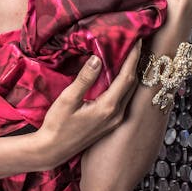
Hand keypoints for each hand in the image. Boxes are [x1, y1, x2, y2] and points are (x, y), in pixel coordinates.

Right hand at [37, 42, 140, 167]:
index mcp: (108, 107)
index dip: (133, 57)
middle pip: (133, 84)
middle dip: (136, 63)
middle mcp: (117, 115)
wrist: (53, 150)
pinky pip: (124, 99)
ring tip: (131, 56)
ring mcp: (115, 121)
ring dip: (132, 74)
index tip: (138, 40)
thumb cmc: (57, 125)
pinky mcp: (111, 123)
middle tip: (136, 43)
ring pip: (130, 93)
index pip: (127, 77)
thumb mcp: (67, 99)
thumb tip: (97, 58)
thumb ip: (84, 79)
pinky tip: (120, 76)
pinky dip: (125, 84)